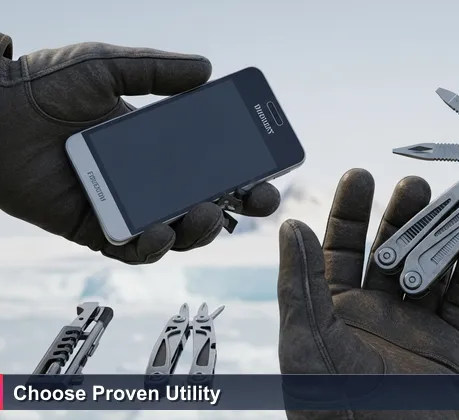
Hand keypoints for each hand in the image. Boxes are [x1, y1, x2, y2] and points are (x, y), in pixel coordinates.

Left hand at [0, 36, 279, 263]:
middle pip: (210, 200)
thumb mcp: (106, 66)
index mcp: (158, 144)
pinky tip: (159, 231)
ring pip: (181, 230)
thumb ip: (155, 68)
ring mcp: (127, 206)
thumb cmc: (41, 87)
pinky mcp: (98, 229)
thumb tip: (206, 68)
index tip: (271, 168)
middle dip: (242, 205)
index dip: (247, 169)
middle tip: (257, 199)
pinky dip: (154, 246)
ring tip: (204, 213)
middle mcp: (149, 179)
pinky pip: (137, 249)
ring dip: (203, 228)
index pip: (215, 161)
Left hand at [277, 168, 458, 419]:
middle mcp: (374, 312)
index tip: (361, 175)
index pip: (340, 247)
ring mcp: (412, 328)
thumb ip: (301, 282)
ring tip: (451, 207)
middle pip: (391, 250)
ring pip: (431, 269)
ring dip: (441, 238)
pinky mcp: (447, 348)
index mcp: (333, 308)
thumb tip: (290, 225)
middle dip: (402, 216)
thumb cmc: (329, 405)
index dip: (349, 210)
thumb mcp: (305, 339)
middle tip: (414, 185)